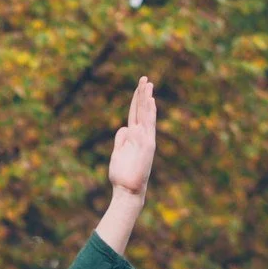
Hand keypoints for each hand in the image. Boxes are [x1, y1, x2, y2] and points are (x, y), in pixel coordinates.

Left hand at [108, 76, 156, 197]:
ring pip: (147, 115)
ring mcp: (146, 140)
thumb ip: (121, 139)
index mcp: (134, 137)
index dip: (136, 100)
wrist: (127, 190)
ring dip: (147, 100)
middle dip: (143, 94)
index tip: (139, 86)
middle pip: (142, 111)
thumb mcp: (117, 153)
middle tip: (145, 78)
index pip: (135, 114)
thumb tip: (124, 128)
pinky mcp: (147, 146)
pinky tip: (150, 101)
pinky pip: (149, 126)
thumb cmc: (122, 175)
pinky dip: (149, 114)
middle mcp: (142, 136)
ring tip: (148, 85)